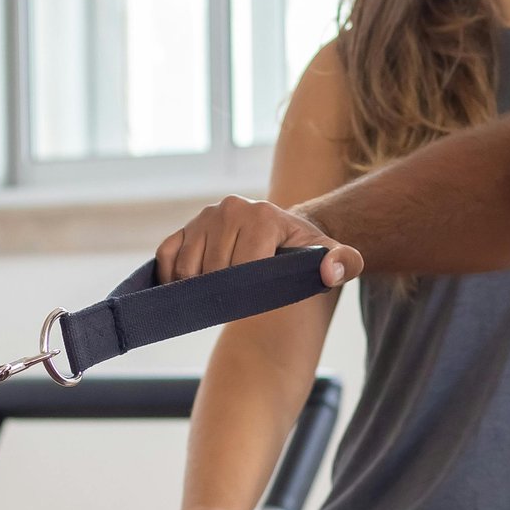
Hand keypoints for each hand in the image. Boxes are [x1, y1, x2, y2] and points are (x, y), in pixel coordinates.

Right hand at [158, 196, 358, 288]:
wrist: (285, 234)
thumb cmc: (305, 252)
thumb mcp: (330, 256)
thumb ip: (343, 263)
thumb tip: (330, 272)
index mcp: (262, 215)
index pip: (241, 267)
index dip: (248, 292)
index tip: (258, 300)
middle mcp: (230, 208)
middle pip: (212, 272)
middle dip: (225, 293)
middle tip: (241, 299)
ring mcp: (204, 217)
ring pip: (185, 269)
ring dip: (198, 289)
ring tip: (222, 294)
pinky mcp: (184, 228)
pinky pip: (166, 258)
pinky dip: (171, 278)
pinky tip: (192, 289)